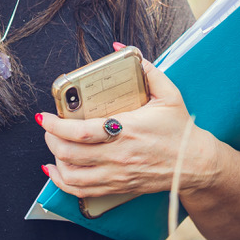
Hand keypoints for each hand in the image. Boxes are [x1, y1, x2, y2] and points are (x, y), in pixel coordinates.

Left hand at [39, 45, 217, 198]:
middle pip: (70, 154)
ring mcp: (117, 175)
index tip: (44, 116)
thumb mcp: (168, 94)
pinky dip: (62, 182)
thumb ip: (147, 69)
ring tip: (53, 144)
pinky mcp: (117, 187)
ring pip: (72, 175)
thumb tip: (122, 48)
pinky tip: (55, 170)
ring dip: (55, 160)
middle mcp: (119, 156)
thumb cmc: (179, 130)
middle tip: (48, 126)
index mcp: (127, 131)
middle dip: (51, 139)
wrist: (194, 164)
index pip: (81, 132)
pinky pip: (81, 191)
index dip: (57, 125)